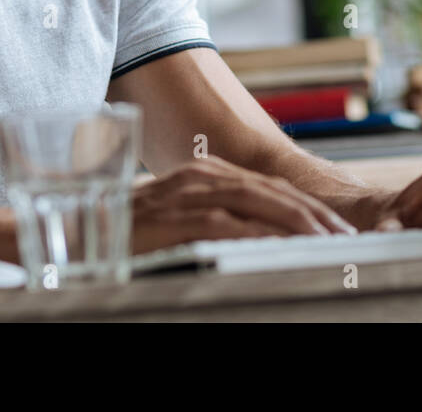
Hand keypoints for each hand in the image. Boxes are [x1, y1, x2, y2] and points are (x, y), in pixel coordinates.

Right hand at [130, 155, 357, 254]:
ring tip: (326, 241)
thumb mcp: (178, 221)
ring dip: (296, 221)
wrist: (77, 233)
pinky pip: (227, 223)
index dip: (305, 206)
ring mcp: (187, 194)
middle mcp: (199, 176)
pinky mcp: (174, 216)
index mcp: (204, 175)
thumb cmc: (127, 234)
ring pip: (256, 200)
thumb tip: (257, 241)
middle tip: (344, 238)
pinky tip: (282, 246)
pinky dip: (259, 232)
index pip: (267, 186)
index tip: (334, 228)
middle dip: (313, 213)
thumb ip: (214, 222)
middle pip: (271, 190)